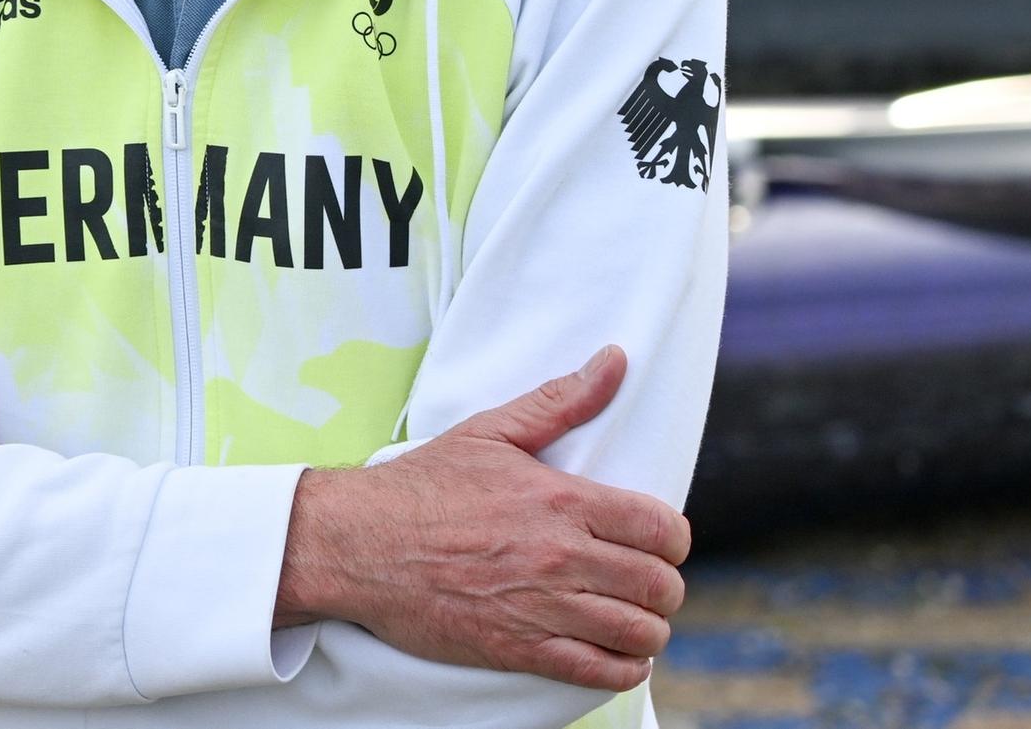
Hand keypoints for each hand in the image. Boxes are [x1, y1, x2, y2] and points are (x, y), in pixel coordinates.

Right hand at [275, 346, 688, 693]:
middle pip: (658, 584)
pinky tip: (618, 653)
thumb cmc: (421, 486)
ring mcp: (541, 607)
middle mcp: (560, 556)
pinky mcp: (519, 649)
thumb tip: (614, 360)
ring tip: (633, 617)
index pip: (660, 529)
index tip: (659, 542)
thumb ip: (560, 400)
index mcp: (560, 500)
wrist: (358, 544)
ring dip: (648, 627)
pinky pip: (600, 671)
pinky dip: (623, 667)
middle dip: (664, 585)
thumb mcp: (490, 431)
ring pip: (638, 631)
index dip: (672, 539)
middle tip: (647, 581)